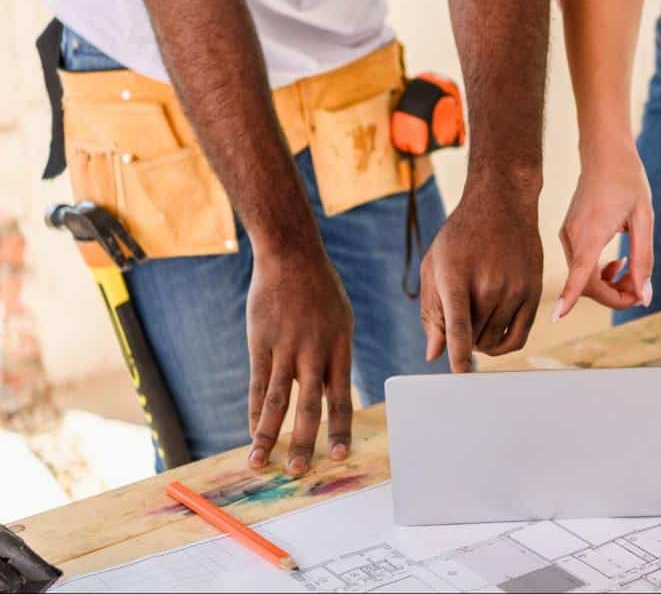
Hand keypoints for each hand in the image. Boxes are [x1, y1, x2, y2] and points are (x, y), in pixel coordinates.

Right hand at [246, 247, 352, 475]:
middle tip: (300, 471)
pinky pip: (257, 385)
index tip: (340, 455)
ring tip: (261, 464)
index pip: (342, 398)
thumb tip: (331, 391)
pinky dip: (253, 412)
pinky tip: (251, 433)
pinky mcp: (260, 344)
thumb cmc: (320, 289)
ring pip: (277, 402)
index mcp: (340, 349)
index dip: (340, 428)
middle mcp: (314, 353)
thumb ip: (335, 355)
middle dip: (305, 443)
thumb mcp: (340, 320)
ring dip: (268, 436)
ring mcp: (285, 349)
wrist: (292, 257)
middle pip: (310, 407)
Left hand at [421, 179, 542, 370]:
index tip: (458, 373)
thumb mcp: (434, 266)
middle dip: (461, 340)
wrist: (501, 205)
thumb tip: (435, 354)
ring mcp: (515, 288)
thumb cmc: (460, 237)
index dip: (457, 355)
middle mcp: (489, 283)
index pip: (458, 326)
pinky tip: (492, 336)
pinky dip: (503, 345)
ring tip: (474, 320)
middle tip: (459, 322)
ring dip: (480, 341)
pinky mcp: (534, 292)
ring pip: (494, 341)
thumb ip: (432, 312)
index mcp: (457, 275)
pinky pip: (519, 337)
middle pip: (473, 338)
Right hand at [555, 136, 652, 320]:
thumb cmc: (629, 182)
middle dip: (615, 295)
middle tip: (641, 289)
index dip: (570, 296)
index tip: (557, 318)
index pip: (580, 271)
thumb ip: (643, 259)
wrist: (605, 154)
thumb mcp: (644, 220)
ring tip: (631, 271)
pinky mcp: (567, 235)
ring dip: (609, 285)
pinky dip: (598, 273)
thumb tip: (644, 297)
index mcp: (593, 230)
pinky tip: (617, 262)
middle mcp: (573, 236)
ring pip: (584, 278)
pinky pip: (580, 266)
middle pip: (588, 284)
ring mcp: (567, 236)